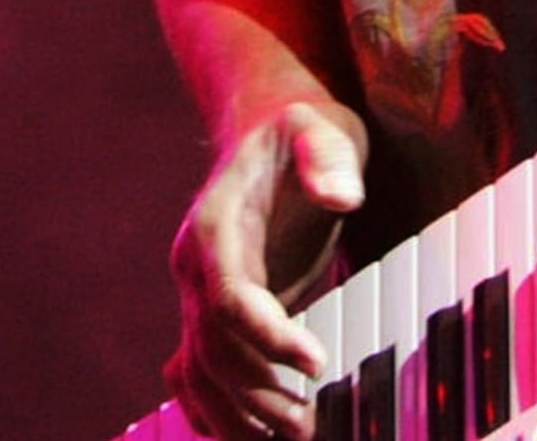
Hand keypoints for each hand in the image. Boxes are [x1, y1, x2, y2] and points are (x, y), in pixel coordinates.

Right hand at [166, 99, 365, 440]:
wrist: (267, 127)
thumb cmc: (300, 131)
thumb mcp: (321, 129)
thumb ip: (328, 159)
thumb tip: (342, 196)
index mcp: (216, 226)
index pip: (231, 298)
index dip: (268, 338)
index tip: (316, 364)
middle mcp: (197, 266)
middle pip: (211, 349)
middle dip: (258, 392)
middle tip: (310, 422)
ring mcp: (200, 291)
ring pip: (196, 372)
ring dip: (236, 414)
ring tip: (293, 435)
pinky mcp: (215, 309)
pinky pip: (194, 371)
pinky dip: (212, 409)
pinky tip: (246, 435)